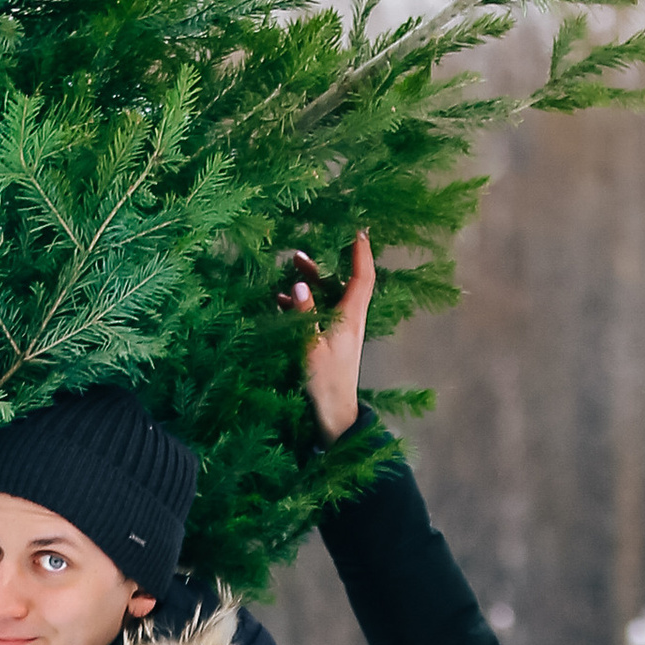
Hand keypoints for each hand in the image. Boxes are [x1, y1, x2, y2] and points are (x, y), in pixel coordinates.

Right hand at [277, 228, 374, 440]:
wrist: (334, 413)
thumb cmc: (325, 382)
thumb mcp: (311, 346)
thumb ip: (305, 313)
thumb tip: (298, 284)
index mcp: (351, 317)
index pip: (362, 277)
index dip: (361, 253)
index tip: (358, 230)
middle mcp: (349, 320)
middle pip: (342, 283)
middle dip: (324, 266)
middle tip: (299, 253)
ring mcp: (340, 331)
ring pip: (328, 298)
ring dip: (310, 284)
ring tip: (286, 274)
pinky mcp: (329, 342)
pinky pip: (318, 314)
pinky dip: (302, 305)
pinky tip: (282, 303)